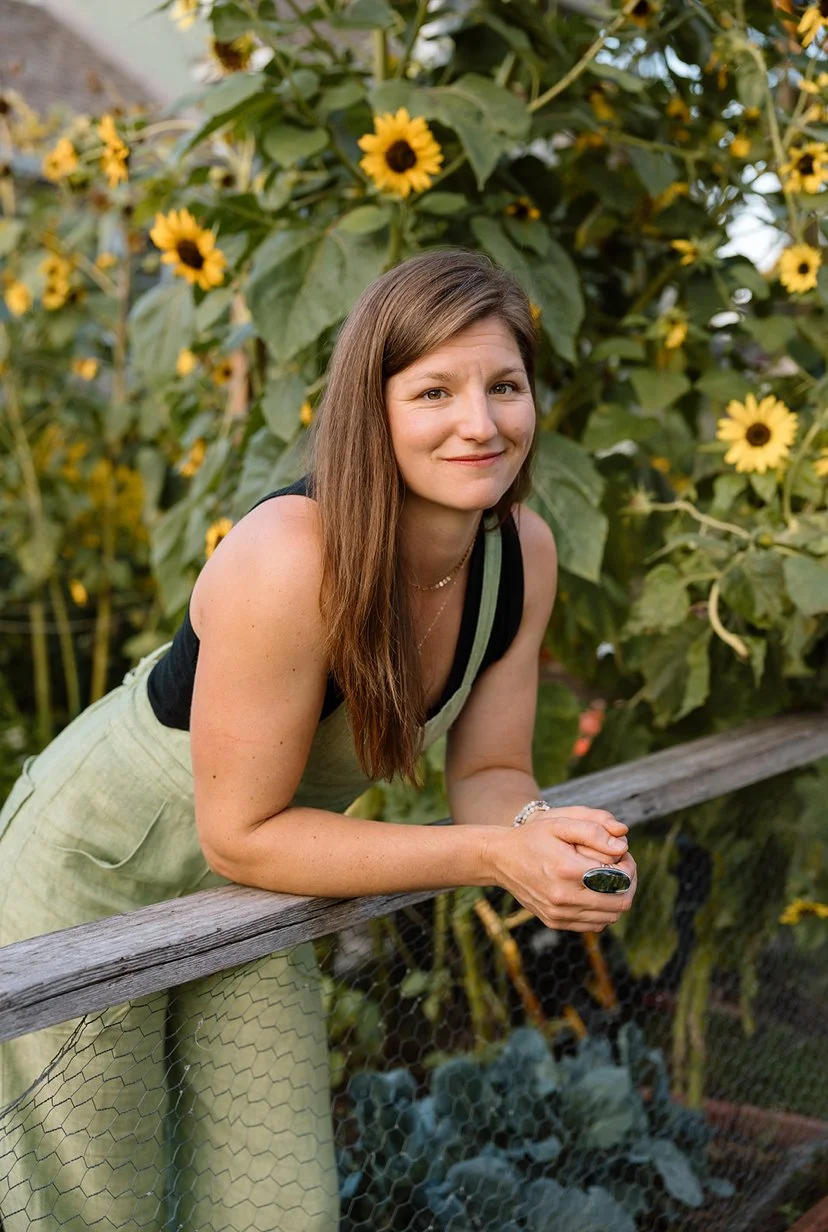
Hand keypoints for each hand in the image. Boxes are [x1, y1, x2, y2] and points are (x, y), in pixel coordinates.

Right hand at [484, 807, 636, 932]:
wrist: (500, 859)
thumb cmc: (533, 837)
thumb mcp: (560, 823)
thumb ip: (593, 831)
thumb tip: (622, 846)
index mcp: (568, 870)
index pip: (619, 879)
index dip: (629, 867)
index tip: (623, 856)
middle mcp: (563, 897)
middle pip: (619, 903)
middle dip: (628, 885)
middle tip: (622, 868)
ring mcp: (559, 914)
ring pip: (609, 917)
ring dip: (617, 899)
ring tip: (610, 880)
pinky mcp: (555, 922)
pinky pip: (593, 925)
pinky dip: (603, 911)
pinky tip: (597, 893)